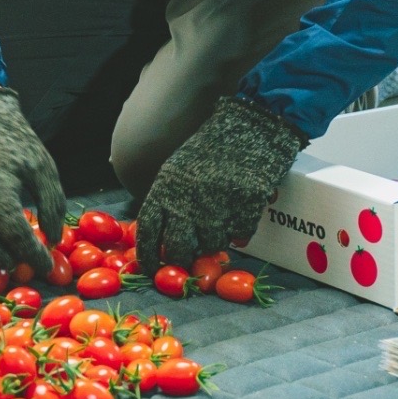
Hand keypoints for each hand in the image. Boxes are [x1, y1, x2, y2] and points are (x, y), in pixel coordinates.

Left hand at [134, 95, 304, 266]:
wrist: (250, 127)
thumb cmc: (211, 149)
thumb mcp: (178, 169)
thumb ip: (169, 202)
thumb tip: (163, 241)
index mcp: (165, 187)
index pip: (147, 230)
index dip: (148, 256)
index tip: (152, 271)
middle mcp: (187, 199)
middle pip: (178, 248)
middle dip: (184, 259)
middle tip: (192, 258)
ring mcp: (217, 205)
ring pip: (211, 245)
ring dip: (215, 242)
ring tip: (220, 224)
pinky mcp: (245, 207)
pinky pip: (239, 236)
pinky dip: (240, 232)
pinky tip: (240, 214)